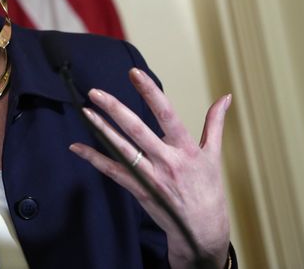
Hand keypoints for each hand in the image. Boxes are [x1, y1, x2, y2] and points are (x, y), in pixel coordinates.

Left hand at [69, 68, 230, 268]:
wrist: (202, 230)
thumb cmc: (209, 189)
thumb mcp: (214, 155)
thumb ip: (215, 124)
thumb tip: (225, 97)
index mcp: (186, 149)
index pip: (167, 115)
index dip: (150, 93)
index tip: (134, 73)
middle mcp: (167, 161)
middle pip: (138, 130)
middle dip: (115, 109)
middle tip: (96, 91)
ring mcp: (151, 177)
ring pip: (122, 149)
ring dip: (101, 130)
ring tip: (85, 111)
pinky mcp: (139, 190)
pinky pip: (113, 172)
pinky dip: (94, 158)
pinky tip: (77, 147)